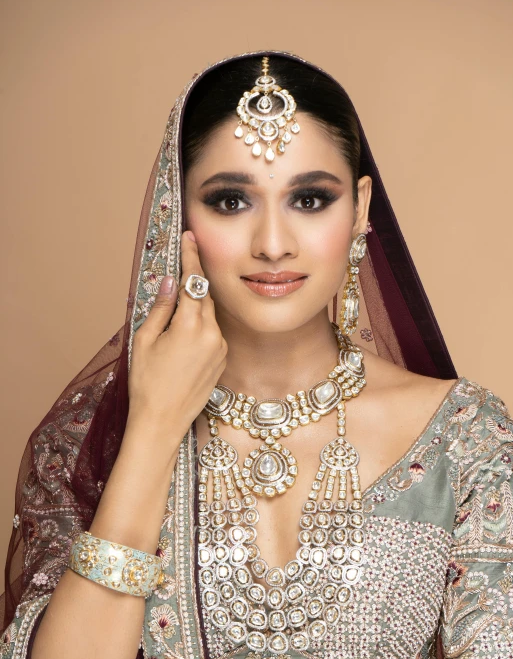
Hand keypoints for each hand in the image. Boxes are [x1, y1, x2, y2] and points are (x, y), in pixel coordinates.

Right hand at [128, 230, 226, 443]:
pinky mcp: (222, 360)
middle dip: (193, 282)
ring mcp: (220, 348)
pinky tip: (183, 335)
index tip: (189, 237)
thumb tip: (170, 282)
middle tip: (179, 268)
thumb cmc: (147, 383)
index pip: (194, 281)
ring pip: (209, 315)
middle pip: (204, 296)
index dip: (191, 256)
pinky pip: (213, 332)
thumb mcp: (145, 340)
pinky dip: (200, 325)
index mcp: (190, 326)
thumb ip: (161, 308)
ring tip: (175, 312)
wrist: (162, 422)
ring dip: (196, 306)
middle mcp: (212, 334)